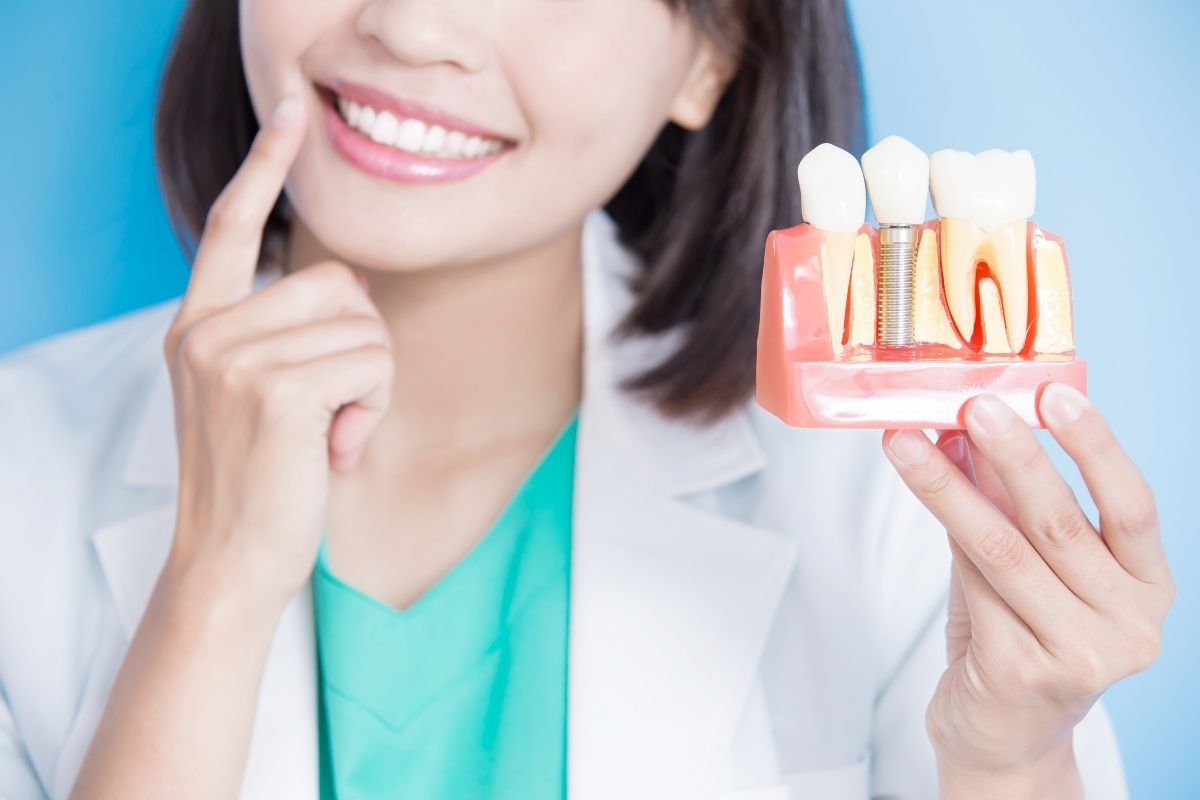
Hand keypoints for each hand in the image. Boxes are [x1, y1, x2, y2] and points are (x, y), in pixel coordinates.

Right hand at [161, 94, 393, 612]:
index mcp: (200, 326)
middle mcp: (207, 331)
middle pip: (340, 283)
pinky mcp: (275, 389)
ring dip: (370, 386)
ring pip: (365, 327)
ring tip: (329, 435)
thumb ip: (285, 335)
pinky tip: (335, 450)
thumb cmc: (261, 484)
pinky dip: (372, 410)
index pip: (230, 225)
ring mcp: (235, 357)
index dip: (264, 166)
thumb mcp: (258, 397)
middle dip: (361, 348)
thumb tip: (351, 289)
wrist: (231, 563)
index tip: (289, 113)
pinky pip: (373, 364)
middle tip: (331, 411)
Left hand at [881, 384, 1174, 797]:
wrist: (1002, 734)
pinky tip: (918, 487)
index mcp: (1148, 588)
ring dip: (948, 486)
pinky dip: (942, 530)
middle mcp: (1130, 625)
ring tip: (908, 440)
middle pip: (1060, 522)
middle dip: (1011, 454)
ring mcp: (1082, 655)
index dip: (1095, 445)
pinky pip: (973, 583)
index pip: (1133, 506)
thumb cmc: (1018, 637)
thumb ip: (1004, 503)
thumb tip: (963, 426)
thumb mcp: (1024, 563)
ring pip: (1003, 548)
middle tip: (971, 405)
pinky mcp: (1025, 672)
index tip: (1053, 394)